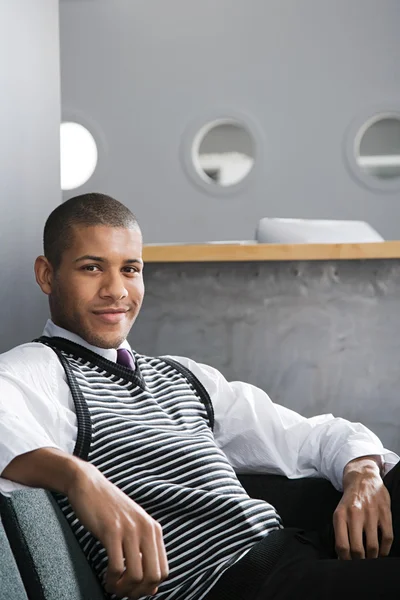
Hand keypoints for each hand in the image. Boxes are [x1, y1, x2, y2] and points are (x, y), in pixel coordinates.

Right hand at [66, 461, 168, 598]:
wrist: (89, 485)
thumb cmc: (109, 510)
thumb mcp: (133, 528)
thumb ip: (144, 554)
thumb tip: (153, 588)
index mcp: (154, 529)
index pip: (164, 571)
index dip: (149, 588)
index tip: (134, 589)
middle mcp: (146, 529)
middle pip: (153, 576)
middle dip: (138, 592)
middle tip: (123, 592)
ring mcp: (129, 529)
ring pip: (136, 575)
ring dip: (123, 589)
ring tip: (113, 586)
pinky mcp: (111, 530)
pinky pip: (117, 566)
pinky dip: (111, 580)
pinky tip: (106, 577)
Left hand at [333, 456, 392, 559]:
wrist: (362, 478)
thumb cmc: (350, 500)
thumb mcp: (340, 512)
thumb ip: (340, 532)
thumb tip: (341, 557)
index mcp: (340, 515)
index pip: (342, 545)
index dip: (345, 560)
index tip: (347, 565)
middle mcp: (355, 514)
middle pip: (357, 549)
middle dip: (359, 562)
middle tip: (360, 565)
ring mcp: (371, 513)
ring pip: (373, 546)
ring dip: (372, 558)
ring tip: (371, 559)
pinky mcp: (385, 513)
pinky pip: (387, 538)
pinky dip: (385, 550)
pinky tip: (382, 553)